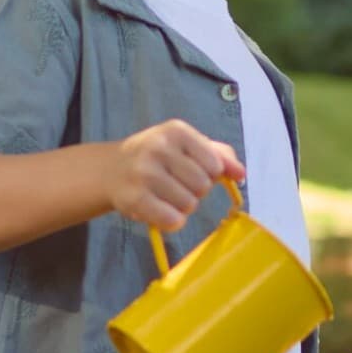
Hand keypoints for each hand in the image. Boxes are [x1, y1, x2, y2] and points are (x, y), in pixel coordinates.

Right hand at [107, 119, 244, 231]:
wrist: (110, 170)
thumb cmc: (156, 158)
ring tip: (165, 197)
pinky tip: (160, 211)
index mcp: (176, 130)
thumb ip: (218, 155)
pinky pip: (172, 220)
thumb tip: (241, 173)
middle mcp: (158, 148)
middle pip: (203, 186)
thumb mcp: (185, 146)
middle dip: (195, 191)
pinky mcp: (134, 198)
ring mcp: (144, 173)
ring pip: (189, 205)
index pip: (214, 164)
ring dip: (182, 207)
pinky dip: (172, 222)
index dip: (208, 174)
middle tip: (175, 185)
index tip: (191, 171)